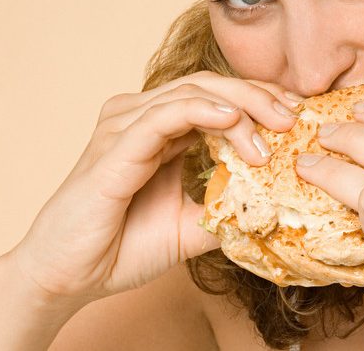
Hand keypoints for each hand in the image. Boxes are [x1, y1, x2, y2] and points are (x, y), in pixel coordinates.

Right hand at [7, 71, 301, 306]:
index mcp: (158, 129)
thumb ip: (225, 209)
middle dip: (258, 96)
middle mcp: (139, 118)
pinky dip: (202, 111)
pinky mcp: (114, 147)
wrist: (66, 277)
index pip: (217, 97)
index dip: (259, 101)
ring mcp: (124, 127)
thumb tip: (275, 208)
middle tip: (295, 117)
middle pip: (209, 86)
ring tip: (274, 129)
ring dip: (240, 108)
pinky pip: (164, 115)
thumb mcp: (189, 228)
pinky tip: (232, 120)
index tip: (297, 119)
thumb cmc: (117, 247)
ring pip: (192, 94)